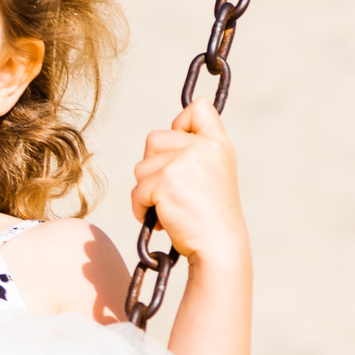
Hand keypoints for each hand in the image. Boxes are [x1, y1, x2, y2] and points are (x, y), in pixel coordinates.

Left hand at [131, 101, 246, 264]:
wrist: (218, 246)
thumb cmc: (211, 217)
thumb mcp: (214, 174)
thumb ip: (194, 152)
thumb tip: (157, 143)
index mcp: (218, 143)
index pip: (197, 107)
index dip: (181, 123)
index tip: (181, 149)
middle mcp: (202, 146)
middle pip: (154, 138)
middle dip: (153, 166)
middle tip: (172, 190)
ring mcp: (182, 161)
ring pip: (141, 166)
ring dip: (147, 190)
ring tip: (169, 207)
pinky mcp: (163, 180)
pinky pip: (136, 190)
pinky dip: (141, 207)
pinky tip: (162, 219)